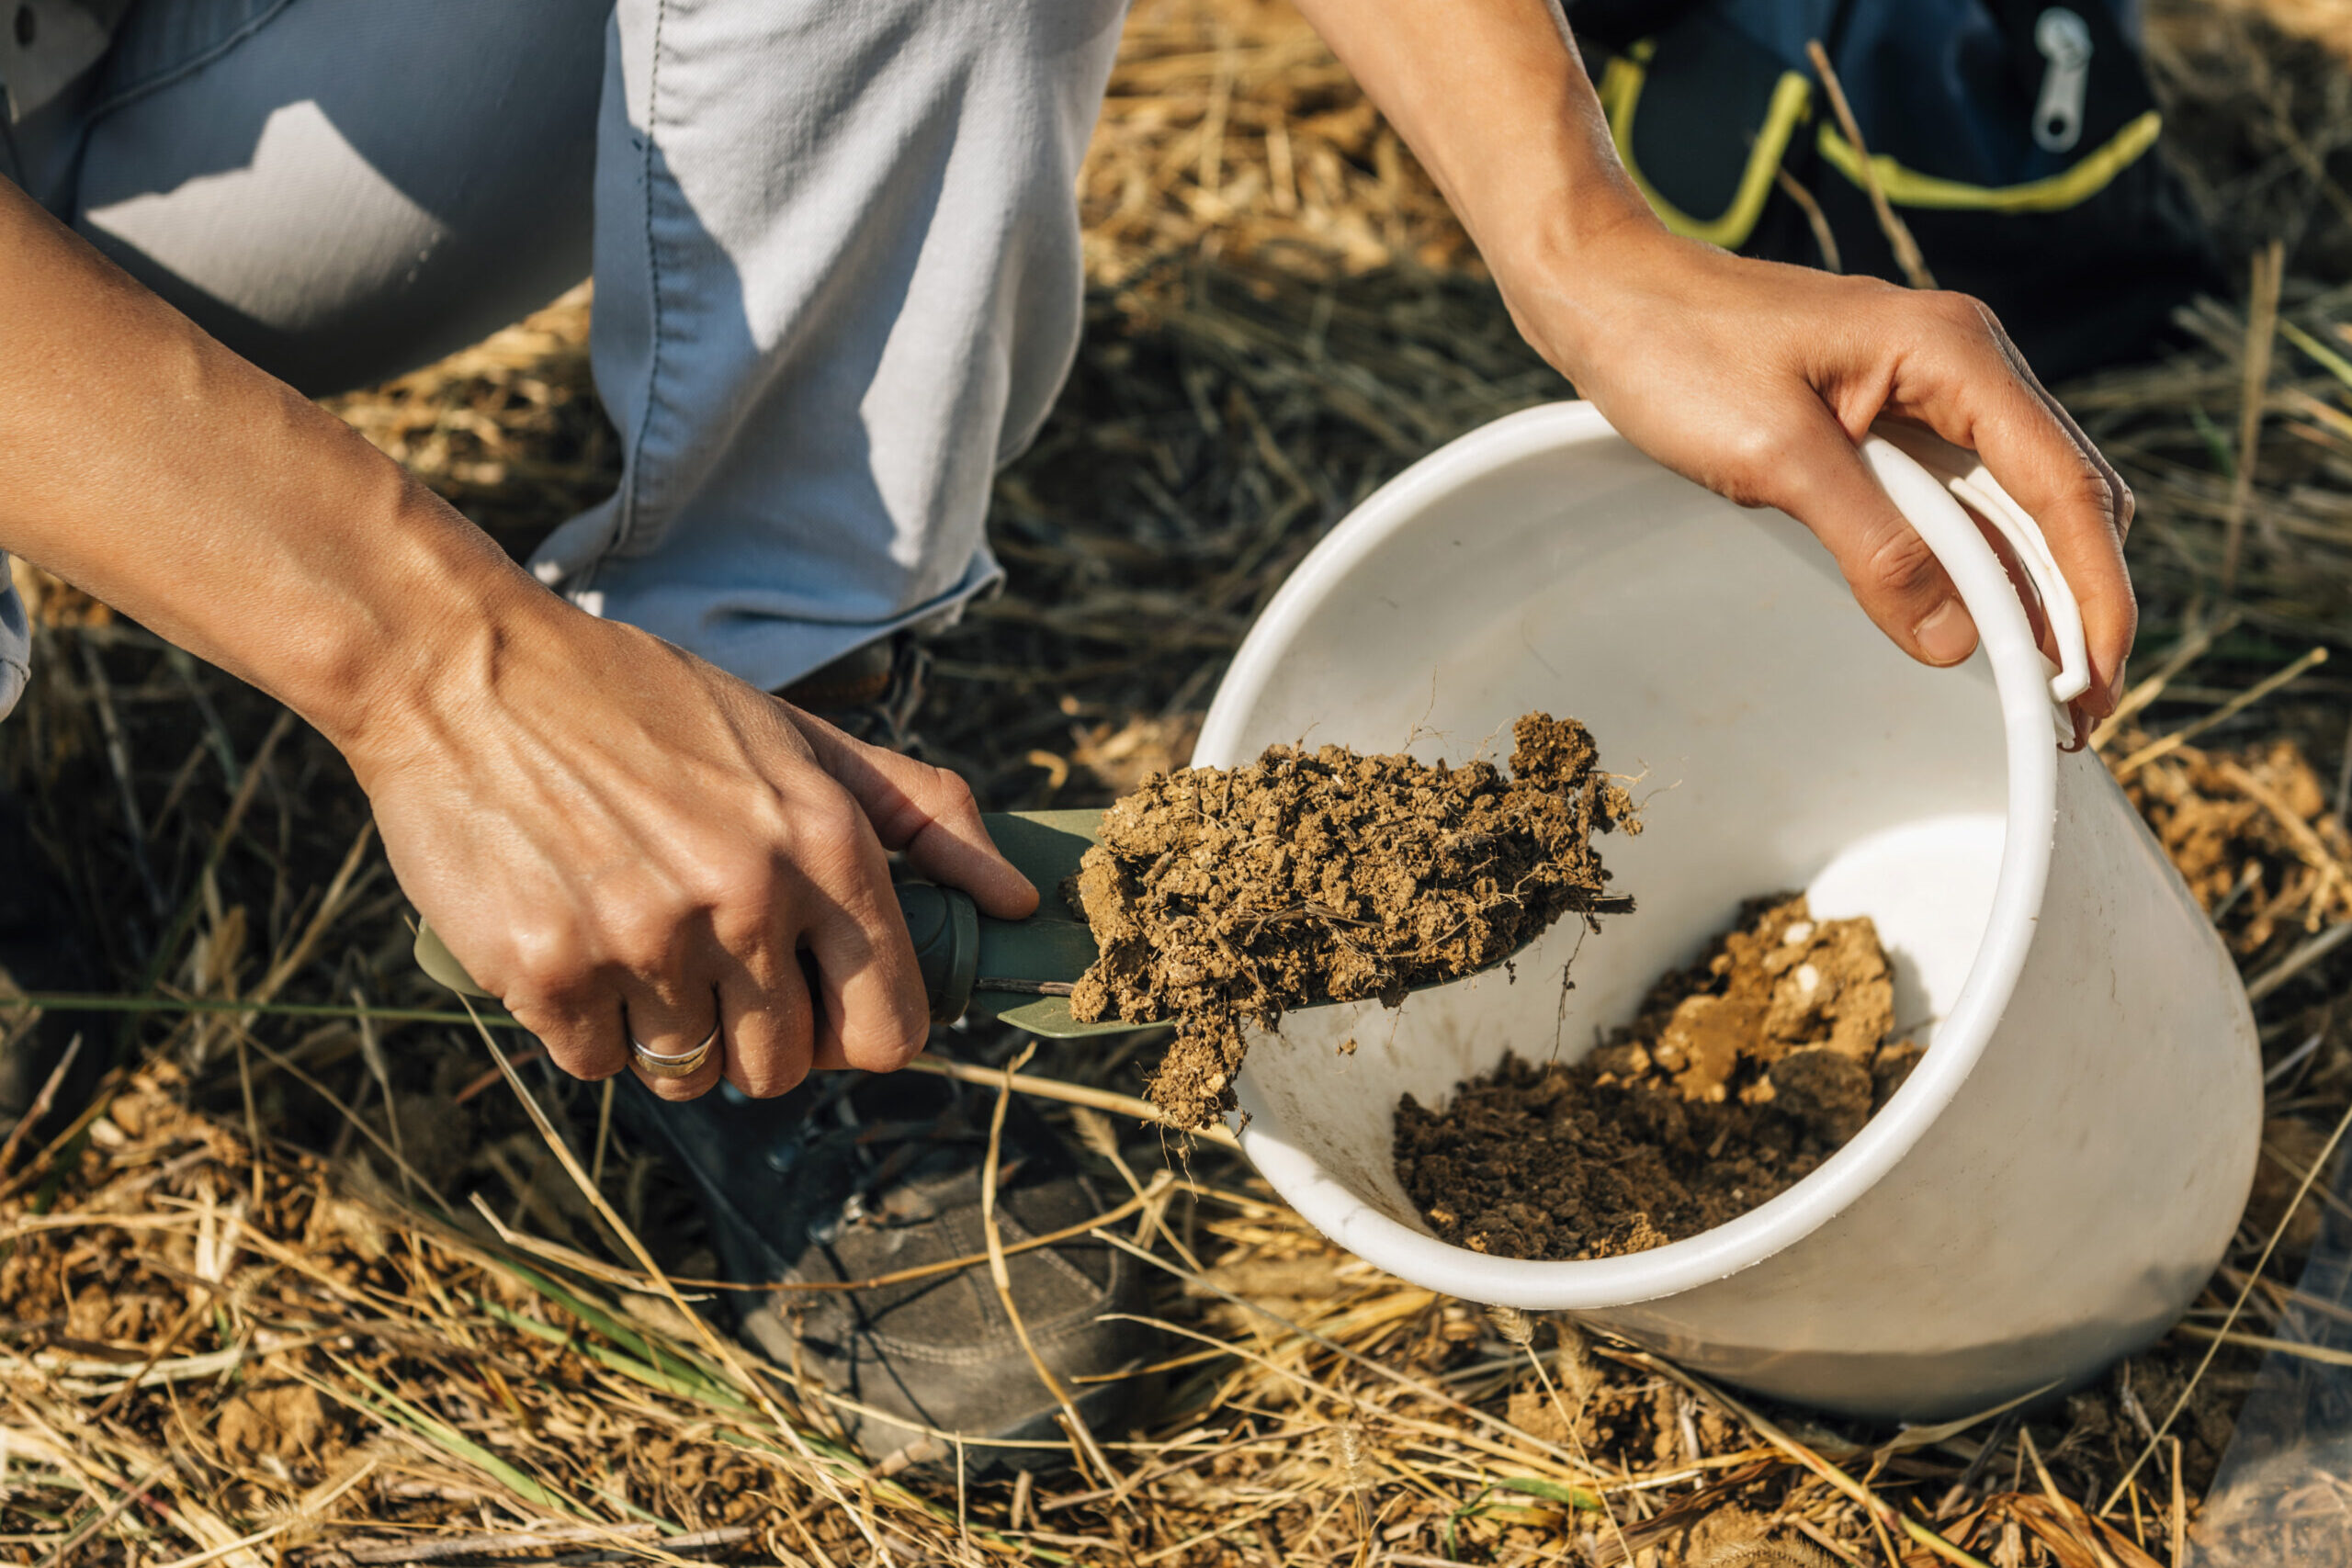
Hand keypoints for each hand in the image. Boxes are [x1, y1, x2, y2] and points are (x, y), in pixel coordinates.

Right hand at [347, 596, 1037, 1099]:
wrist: (467, 669)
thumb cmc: (644, 702)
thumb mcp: (799, 736)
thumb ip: (920, 816)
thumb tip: (1018, 896)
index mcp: (825, 843)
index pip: (894, 1027)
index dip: (858, 1033)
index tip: (819, 1003)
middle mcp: (747, 899)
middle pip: (788, 1068)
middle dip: (755, 1037)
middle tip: (710, 966)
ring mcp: (645, 941)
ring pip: (690, 1074)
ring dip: (670, 1035)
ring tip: (639, 945)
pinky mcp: (548, 971)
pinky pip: (598, 1064)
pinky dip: (588, 1026)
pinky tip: (573, 942)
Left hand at [1498, 222, 2135, 723]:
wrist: (1609, 294)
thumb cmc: (1680, 352)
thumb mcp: (1778, 456)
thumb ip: (1873, 546)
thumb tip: (1956, 642)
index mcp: (1955, 353)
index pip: (2062, 485)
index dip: (2093, 590)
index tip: (2098, 677)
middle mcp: (1965, 363)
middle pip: (2062, 497)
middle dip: (2078, 602)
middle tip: (2076, 710)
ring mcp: (1931, 388)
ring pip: (2017, 503)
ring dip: (2032, 590)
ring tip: (2041, 688)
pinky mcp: (1892, 415)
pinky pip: (1960, 497)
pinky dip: (1978, 563)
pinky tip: (1979, 624)